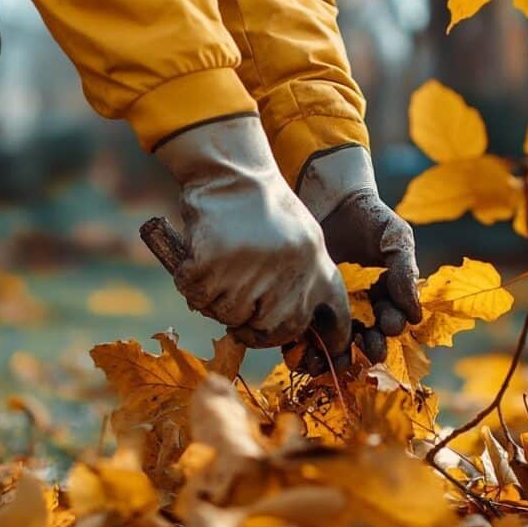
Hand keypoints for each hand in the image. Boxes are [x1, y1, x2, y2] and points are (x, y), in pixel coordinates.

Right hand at [154, 116, 351, 352]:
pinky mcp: (214, 269)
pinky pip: (199, 298)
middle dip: (255, 328)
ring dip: (218, 302)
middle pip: (274, 330)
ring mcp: (252, 274)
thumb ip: (303, 279)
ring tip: (218, 270)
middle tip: (240, 311)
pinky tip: (197, 262)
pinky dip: (192, 286)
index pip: (335, 318)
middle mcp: (291, 276)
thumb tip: (295, 326)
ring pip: (231, 318)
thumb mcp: (301, 239)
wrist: (232, 171)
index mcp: (318, 266)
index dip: (331, 341)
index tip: (323, 355)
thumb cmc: (263, 204)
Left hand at [298, 146, 421, 362]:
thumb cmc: (368, 216)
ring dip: (333, 358)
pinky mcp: (299, 305)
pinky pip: (300, 335)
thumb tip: (415, 316)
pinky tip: (303, 352)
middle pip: (363, 341)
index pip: (390, 324)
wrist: (329, 198)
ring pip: (332, 345)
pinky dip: (302, 349)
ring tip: (333, 361)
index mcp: (384, 298)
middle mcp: (357, 310)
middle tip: (364, 348)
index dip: (390, 329)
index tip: (387, 325)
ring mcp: (327, 309)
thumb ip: (405, 272)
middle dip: (366, 349)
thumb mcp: (395, 238)